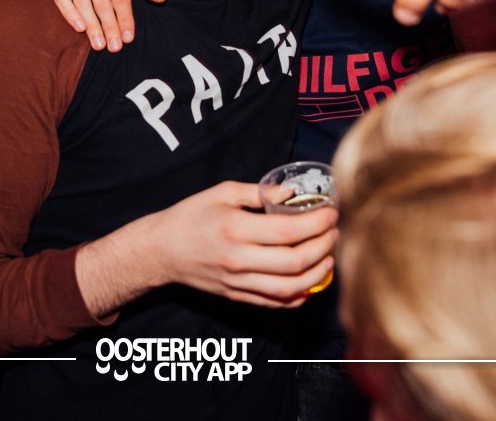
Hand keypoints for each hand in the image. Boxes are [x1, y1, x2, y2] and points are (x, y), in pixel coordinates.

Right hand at [147, 181, 337, 307]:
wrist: (161, 250)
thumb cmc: (191, 216)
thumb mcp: (222, 192)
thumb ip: (260, 192)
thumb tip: (292, 193)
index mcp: (236, 229)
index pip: (289, 231)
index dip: (318, 223)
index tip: (332, 213)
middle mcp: (239, 259)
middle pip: (295, 262)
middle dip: (323, 247)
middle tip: (334, 232)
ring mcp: (238, 282)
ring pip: (289, 288)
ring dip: (316, 274)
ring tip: (328, 257)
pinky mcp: (237, 297)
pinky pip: (275, 303)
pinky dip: (298, 296)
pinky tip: (310, 281)